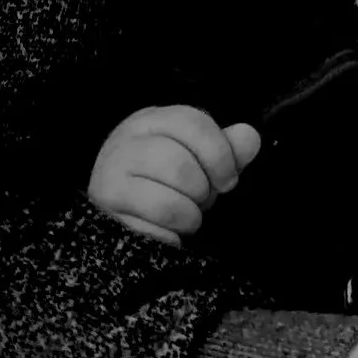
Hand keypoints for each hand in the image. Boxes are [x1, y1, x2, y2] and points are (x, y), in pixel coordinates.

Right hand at [88, 104, 260, 247]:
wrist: (112, 204)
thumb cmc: (162, 177)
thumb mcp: (195, 156)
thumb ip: (225, 148)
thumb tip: (250, 137)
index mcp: (154, 120)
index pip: (194, 123)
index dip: (220, 155)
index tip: (228, 180)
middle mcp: (127, 141)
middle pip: (179, 165)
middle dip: (201, 191)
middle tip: (201, 200)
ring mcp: (110, 174)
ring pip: (166, 202)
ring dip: (188, 216)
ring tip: (186, 217)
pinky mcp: (106, 209)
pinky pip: (151, 231)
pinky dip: (171, 236)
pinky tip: (169, 232)